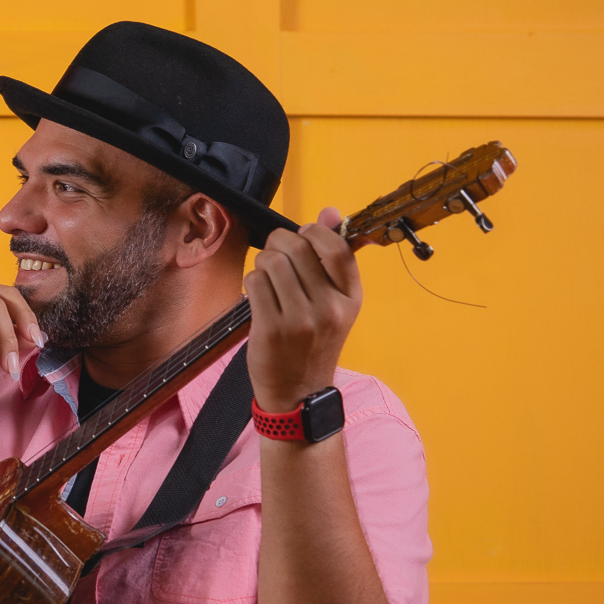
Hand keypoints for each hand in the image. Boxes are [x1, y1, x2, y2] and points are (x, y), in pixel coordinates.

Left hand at [245, 207, 362, 413]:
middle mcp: (330, 307)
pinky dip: (252, 281)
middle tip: (276, 257)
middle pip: (297, 247)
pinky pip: (255, 282)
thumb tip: (329, 211)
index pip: (336, 246)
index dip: (313, 231)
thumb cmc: (315, 342)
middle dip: (279, 244)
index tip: (302, 236)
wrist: (299, 392)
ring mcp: (301, 319)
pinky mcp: (272, 328)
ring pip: (272, 261)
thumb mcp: (335, 302)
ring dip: (263, 263)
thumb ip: (333, 257)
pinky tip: (259, 294)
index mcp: (352, 297)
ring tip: (267, 278)